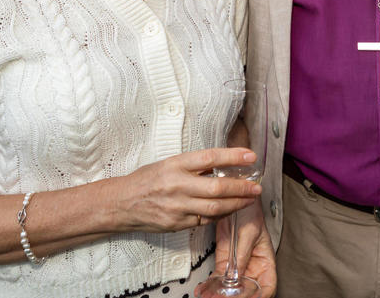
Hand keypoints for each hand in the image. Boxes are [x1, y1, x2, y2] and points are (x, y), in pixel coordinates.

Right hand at [117, 148, 260, 232]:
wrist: (122, 204)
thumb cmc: (147, 180)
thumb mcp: (168, 164)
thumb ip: (194, 165)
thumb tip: (223, 164)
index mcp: (175, 165)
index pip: (210, 158)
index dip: (233, 156)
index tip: (251, 156)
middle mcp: (177, 185)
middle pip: (216, 187)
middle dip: (241, 187)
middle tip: (257, 186)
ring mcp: (177, 207)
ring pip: (215, 208)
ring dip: (237, 203)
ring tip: (250, 198)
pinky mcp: (177, 223)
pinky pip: (206, 220)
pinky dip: (222, 215)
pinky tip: (232, 209)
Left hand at [215, 202, 276, 295]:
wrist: (234, 197)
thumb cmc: (250, 210)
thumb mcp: (249, 232)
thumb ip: (242, 254)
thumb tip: (236, 275)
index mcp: (265, 260)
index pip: (267, 285)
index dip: (260, 296)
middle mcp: (252, 265)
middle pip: (248, 289)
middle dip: (236, 296)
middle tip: (223, 297)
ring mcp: (237, 265)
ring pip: (231, 287)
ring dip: (220, 293)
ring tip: (210, 296)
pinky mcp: (224, 261)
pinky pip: (218, 277)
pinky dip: (211, 285)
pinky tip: (204, 289)